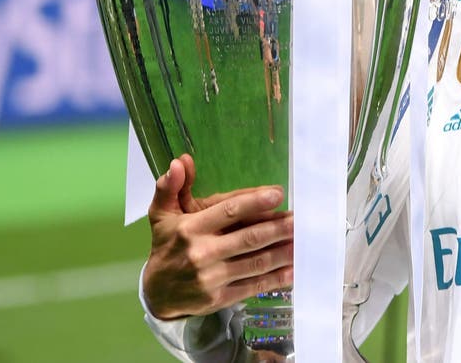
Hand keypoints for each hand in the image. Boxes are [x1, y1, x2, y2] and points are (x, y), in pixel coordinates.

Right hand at [142, 154, 293, 319]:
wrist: (156, 293)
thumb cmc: (166, 246)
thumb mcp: (161, 215)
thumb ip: (170, 187)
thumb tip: (180, 162)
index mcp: (190, 229)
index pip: (228, 212)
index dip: (255, 202)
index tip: (278, 193)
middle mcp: (202, 253)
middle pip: (249, 238)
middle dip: (279, 228)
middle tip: (301, 219)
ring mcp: (212, 278)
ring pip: (256, 263)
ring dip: (283, 252)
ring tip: (304, 240)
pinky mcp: (220, 298)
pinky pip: (254, 285)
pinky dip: (276, 278)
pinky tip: (294, 269)